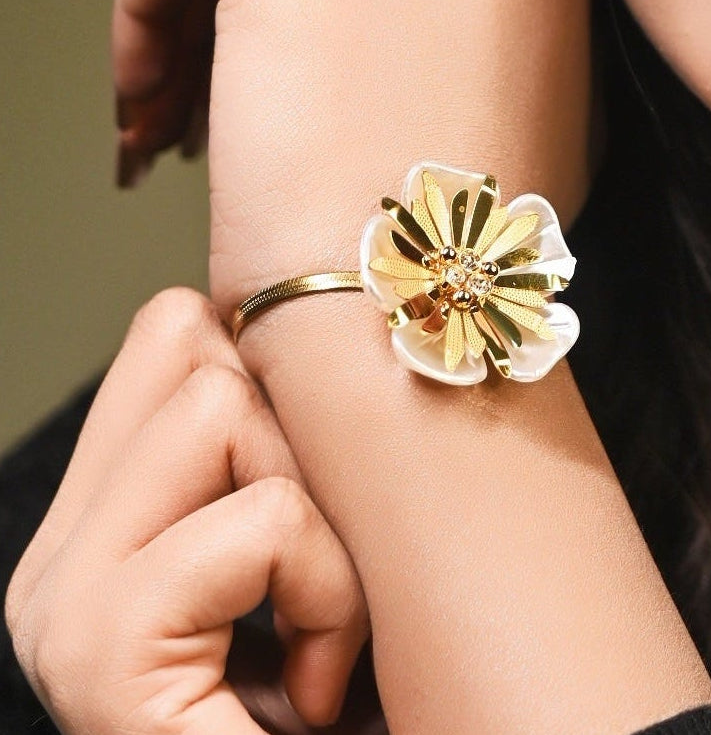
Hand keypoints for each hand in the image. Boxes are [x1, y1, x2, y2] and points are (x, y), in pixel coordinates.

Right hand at [5, 289, 373, 733]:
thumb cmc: (341, 691)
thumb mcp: (303, 545)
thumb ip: (275, 446)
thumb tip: (306, 334)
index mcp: (102, 518)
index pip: (173, 329)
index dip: (271, 370)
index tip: (312, 470)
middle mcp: (59, 550)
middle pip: (197, 345)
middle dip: (295, 444)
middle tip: (307, 569)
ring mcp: (65, 600)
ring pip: (224, 411)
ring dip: (319, 524)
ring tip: (315, 631)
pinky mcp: (100, 653)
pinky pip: (260, 522)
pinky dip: (326, 596)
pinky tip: (310, 689)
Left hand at [111, 0, 596, 309]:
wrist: (428, 288)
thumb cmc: (479, 219)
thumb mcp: (549, 92)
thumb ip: (512, 14)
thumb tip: (450, 5)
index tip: (305, 23)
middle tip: (242, 66)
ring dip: (210, 10)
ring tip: (193, 107)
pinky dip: (149, 16)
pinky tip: (156, 95)